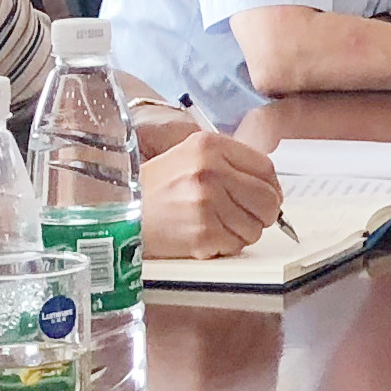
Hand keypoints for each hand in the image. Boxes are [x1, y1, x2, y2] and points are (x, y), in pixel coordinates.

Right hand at [143, 126, 285, 258]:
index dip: (271, 188)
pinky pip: (237, 244)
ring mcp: (207, 202)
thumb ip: (230, 163)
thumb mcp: (190, 156)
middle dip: (264, 214)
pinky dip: (227, 245)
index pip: (267, 169)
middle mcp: (211, 170)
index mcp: (210, 145)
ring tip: (217, 225)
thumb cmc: (157, 187)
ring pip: (256, 226)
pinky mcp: (203, 232)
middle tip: (247, 217)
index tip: (266, 198)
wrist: (120, 213)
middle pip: (267, 199)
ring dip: (243, 232)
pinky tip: (206, 237)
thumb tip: (270, 187)